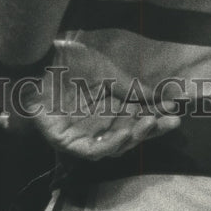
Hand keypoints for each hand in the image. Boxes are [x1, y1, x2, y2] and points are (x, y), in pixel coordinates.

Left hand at [5, 40, 180, 159]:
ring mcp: (80, 134)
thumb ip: (128, 86)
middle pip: (129, 134)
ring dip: (134, 137)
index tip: (175, 110)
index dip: (155, 115)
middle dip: (151, 129)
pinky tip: (125, 134)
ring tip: (149, 123)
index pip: (135, 117)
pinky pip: (90, 151)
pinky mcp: (65, 141)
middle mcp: (95, 123)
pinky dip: (109, 146)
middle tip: (172, 121)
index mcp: (105, 106)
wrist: (35, 59)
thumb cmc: (67, 61)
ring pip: (113, 146)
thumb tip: (157, 96)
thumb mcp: (103, 70)